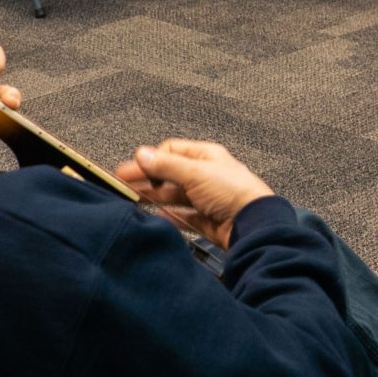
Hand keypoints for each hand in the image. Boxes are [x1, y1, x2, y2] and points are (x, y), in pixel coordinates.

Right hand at [113, 139, 274, 249]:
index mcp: (205, 156)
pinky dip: (170, 217)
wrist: (254, 225)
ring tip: (134, 201)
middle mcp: (206, 175)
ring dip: (155, 197)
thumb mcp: (196, 173)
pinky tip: (157, 217)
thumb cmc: (234, 192)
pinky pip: (183, 217)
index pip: (171, 151)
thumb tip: (142, 154)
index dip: (151, 159)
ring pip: (174, 196)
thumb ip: (166, 165)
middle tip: (124, 184)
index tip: (132, 168)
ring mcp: (206, 198)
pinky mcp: (207, 220)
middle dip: (147, 178)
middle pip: (170, 174)